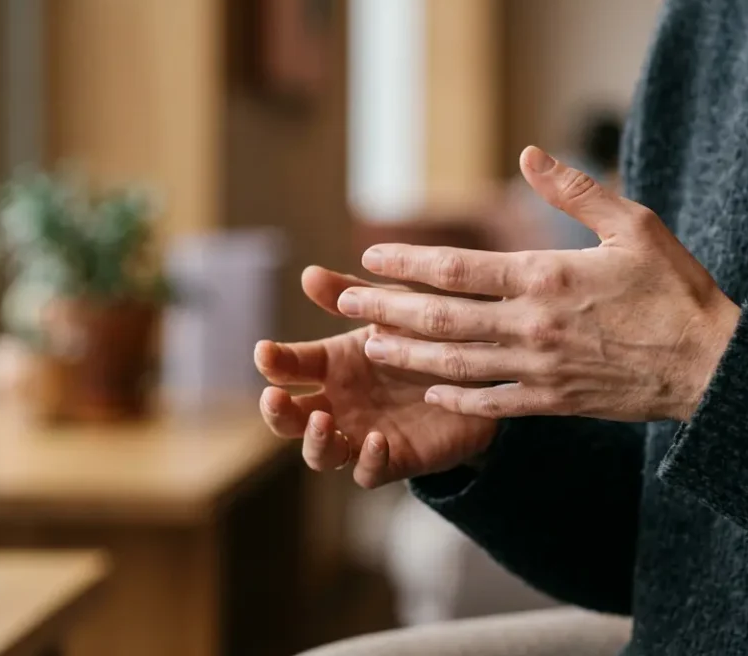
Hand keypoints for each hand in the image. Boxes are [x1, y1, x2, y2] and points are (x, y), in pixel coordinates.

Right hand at [255, 267, 497, 488]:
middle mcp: (338, 405)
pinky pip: (368, 473)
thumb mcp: (391, 310)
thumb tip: (308, 274)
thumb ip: (352, 296)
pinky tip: (376, 440)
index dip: (273, 362)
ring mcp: (362, 435)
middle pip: (290, 418)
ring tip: (322, 421)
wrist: (482, 373)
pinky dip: (367, 460)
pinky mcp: (394, 460)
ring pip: (319, 454)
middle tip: (273, 397)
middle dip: (276, 411)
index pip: (288, 367)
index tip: (264, 351)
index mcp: (332, 366)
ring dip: (314, 441)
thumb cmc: (426, 337)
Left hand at [336, 146, 740, 422]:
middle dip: (387, 307)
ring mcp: (539, 370)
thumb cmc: (676, 290)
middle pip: (441, 318)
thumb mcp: (633, 225)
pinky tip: (430, 389)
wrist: (710, 366)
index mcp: (545, 278)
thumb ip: (574, 191)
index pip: (456, 270)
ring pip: (454, 363)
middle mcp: (531, 326)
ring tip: (369, 341)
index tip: (372, 257)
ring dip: (406, 352)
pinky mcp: (553, 402)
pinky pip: (491, 402)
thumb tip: (526, 155)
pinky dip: (456, 396)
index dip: (407, 263)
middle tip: (344, 300)